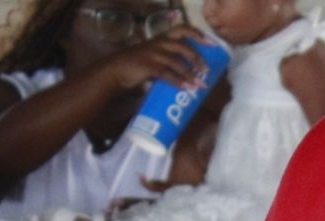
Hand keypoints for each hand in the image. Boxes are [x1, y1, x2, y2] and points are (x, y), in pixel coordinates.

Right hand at [89, 26, 209, 93]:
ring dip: (191, 74)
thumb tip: (187, 77)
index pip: (181, 29)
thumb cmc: (134, 67)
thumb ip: (168, 64)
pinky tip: (187, 88)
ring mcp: (152, 54)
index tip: (211, 42)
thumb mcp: (152, 60)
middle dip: (197, 57)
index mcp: (160, 39)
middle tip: (207, 69)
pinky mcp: (148, 66)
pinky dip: (179, 81)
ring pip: (177, 62)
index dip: (197, 34)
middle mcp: (157, 44)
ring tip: (201, 85)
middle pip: (182, 45)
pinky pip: (167, 73)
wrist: (113, 71)